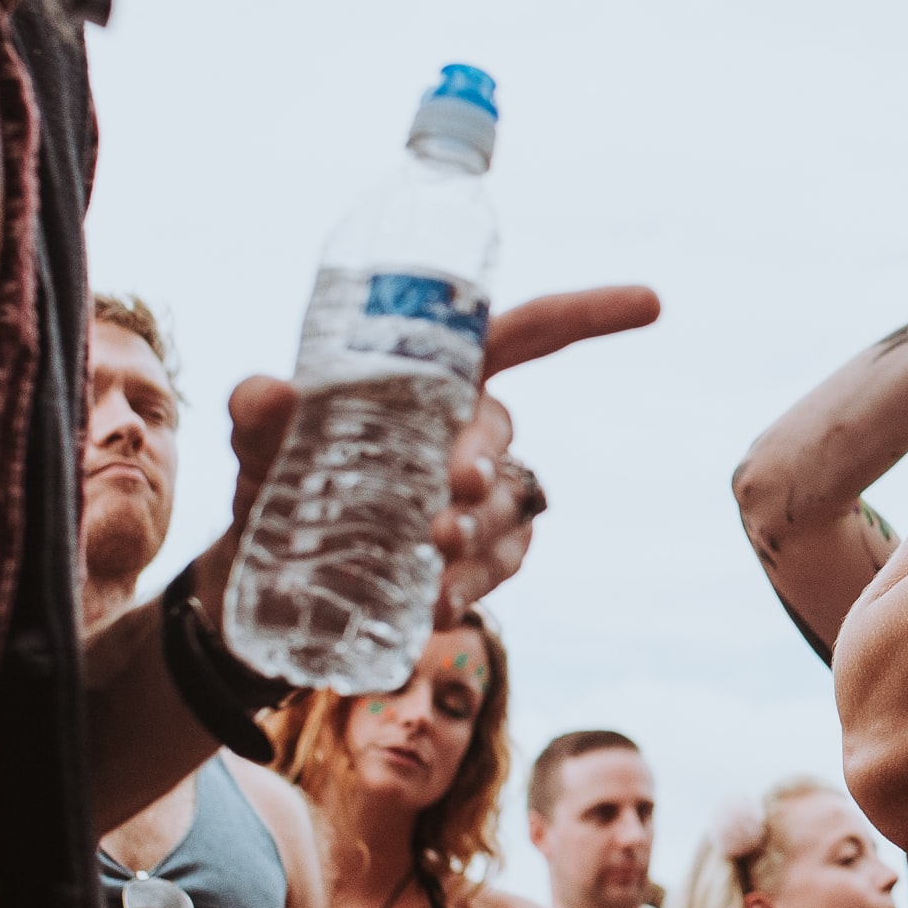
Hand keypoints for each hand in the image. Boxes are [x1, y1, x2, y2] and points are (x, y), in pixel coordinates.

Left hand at [214, 285, 661, 624]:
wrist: (264, 576)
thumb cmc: (275, 478)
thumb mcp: (256, 443)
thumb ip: (256, 412)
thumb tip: (268, 393)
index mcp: (432, 378)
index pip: (522, 335)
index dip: (587, 315)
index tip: (652, 303)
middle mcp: (465, 431)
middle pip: (500, 429)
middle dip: (484, 455)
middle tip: (452, 488)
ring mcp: (481, 500)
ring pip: (505, 506)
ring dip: (476, 532)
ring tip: (428, 563)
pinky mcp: (480, 561)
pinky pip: (498, 569)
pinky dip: (468, 587)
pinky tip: (430, 604)